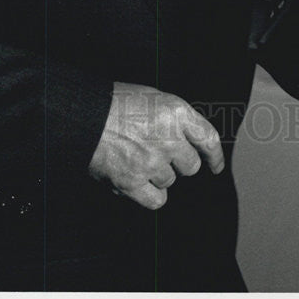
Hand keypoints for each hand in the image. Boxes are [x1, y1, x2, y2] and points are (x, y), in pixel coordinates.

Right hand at [88, 82, 223, 209]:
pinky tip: (140, 183)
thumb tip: (187, 136)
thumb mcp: (154, 98)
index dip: (215, 156)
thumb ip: (175, 118)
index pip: (208, 138)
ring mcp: (151, 162)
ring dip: (159, 175)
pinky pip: (156, 200)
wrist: (83, 116)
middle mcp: (168, 138)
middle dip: (179, 163)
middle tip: (160, 154)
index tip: (215, 165)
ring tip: (138, 159)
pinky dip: (151, 194)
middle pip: (190, 165)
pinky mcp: (133, 182)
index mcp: (176, 113)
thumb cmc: (115, 103)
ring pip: (170, 181)